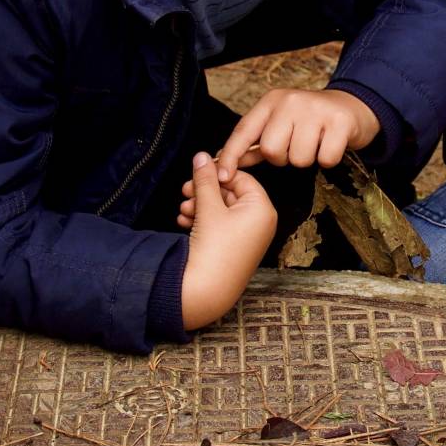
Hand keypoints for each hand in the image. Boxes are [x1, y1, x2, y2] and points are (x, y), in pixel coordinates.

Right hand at [177, 152, 276, 330]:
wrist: (207, 289)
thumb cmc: (214, 248)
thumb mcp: (208, 207)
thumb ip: (205, 179)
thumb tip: (202, 156)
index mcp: (262, 209)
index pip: (240, 177)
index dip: (216, 172)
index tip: (197, 171)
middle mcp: (260, 222)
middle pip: (230, 193)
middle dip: (204, 192)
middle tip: (185, 191)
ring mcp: (249, 236)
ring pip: (222, 210)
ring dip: (200, 206)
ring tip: (183, 211)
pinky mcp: (236, 247)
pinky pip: (220, 225)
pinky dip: (203, 221)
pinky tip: (185, 222)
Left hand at [216, 88, 379, 174]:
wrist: (353, 107)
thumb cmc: (312, 121)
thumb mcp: (281, 124)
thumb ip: (257, 143)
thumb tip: (227, 164)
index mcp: (271, 101)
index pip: (244, 130)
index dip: (231, 155)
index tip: (223, 176)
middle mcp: (291, 101)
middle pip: (272, 150)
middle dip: (283, 159)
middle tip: (296, 147)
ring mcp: (316, 110)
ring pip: (299, 159)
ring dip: (308, 160)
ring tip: (315, 144)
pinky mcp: (339, 122)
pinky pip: (325, 159)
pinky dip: (328, 160)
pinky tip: (331, 145)